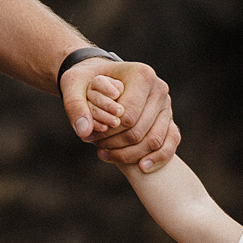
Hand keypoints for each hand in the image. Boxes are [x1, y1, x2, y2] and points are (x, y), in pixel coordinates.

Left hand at [60, 56, 178, 169]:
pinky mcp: (168, 120)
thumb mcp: (73, 85)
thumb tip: (84, 131)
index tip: (89, 136)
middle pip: (139, 131)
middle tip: (95, 145)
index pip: (128, 116)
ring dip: (129, 154)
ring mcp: (166, 106)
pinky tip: (141, 167)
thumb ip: (75, 106)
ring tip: (105, 154)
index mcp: (142, 75)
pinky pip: (169, 144)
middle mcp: (159, 89)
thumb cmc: (87, 80)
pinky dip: (156, 159)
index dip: (107, 132)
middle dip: (115, 144)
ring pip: (153, 141)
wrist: (100, 78)